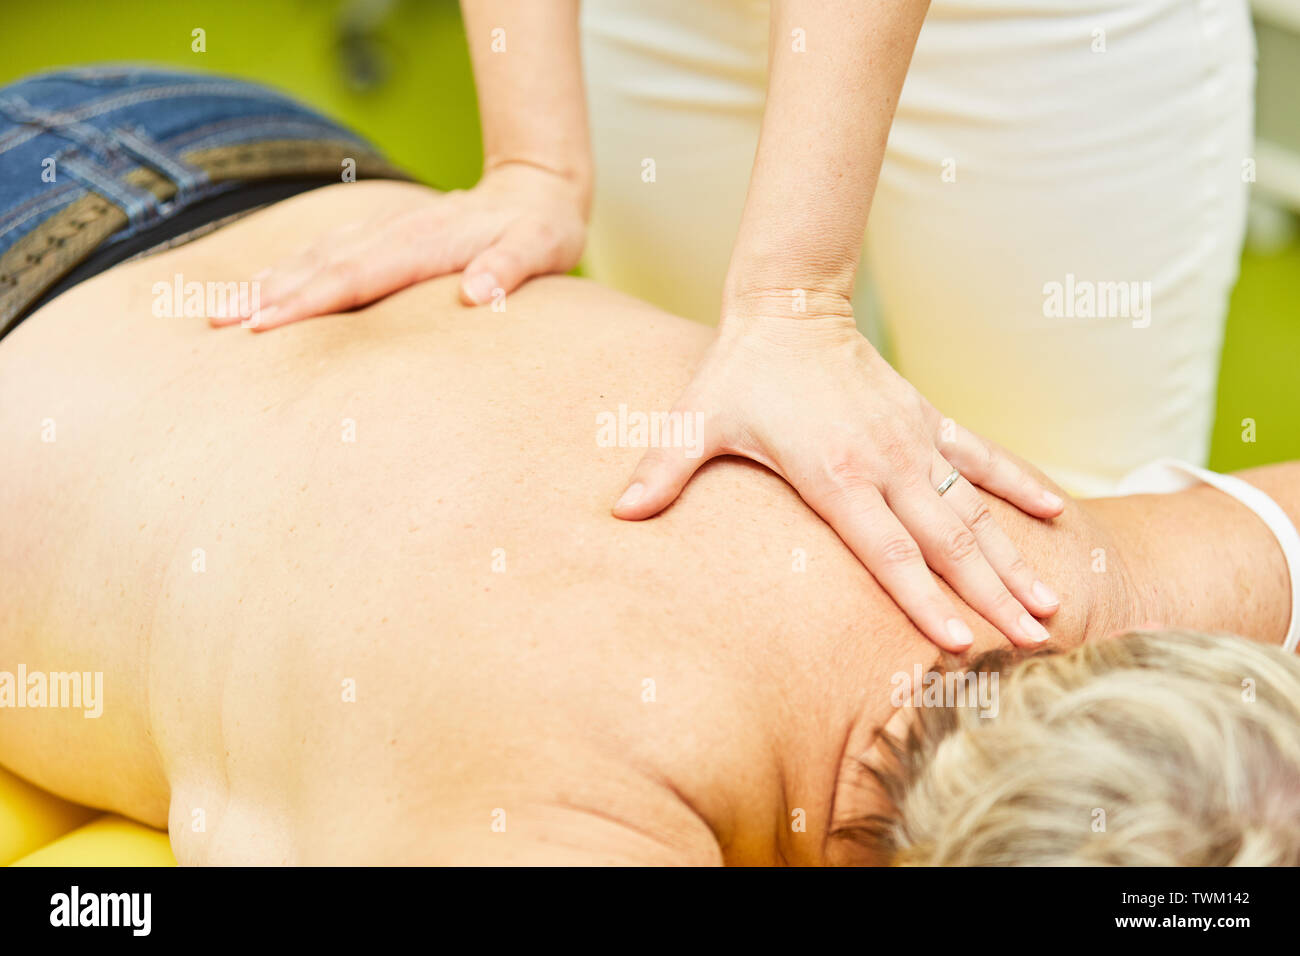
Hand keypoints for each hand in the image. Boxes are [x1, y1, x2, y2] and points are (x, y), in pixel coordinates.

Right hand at [216, 162, 587, 331]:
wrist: (535, 187)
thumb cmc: (540, 229)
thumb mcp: (540, 248)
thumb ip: (510, 268)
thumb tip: (479, 293)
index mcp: (423, 243)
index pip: (356, 277)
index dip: (308, 301)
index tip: (264, 322)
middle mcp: (393, 233)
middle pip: (320, 266)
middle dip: (267, 294)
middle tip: (217, 323)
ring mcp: (383, 231)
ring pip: (314, 256)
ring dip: (267, 282)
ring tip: (219, 310)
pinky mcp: (380, 235)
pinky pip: (325, 252)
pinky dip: (288, 269)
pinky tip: (261, 287)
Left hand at [613, 292, 1065, 651]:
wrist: (788, 306)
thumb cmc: (740, 371)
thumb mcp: (696, 420)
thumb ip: (663, 469)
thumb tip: (619, 513)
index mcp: (834, 474)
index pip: (885, 550)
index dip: (921, 598)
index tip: (958, 641)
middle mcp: (885, 462)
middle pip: (945, 541)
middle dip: (989, 594)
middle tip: (1034, 640)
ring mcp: (913, 441)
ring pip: (972, 509)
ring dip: (1012, 556)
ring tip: (1053, 602)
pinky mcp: (925, 420)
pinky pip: (981, 457)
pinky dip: (1018, 483)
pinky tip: (1055, 514)